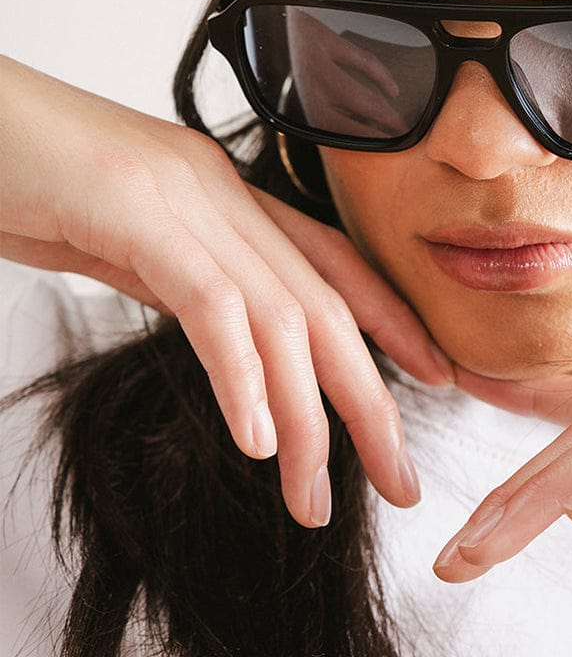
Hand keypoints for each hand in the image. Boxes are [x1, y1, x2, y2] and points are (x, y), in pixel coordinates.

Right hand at [0, 56, 453, 527]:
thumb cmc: (25, 173)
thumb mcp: (118, 235)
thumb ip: (176, 273)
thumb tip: (222, 332)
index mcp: (220, 193)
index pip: (329, 258)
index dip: (391, 319)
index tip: (433, 375)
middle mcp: (218, 190)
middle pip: (323, 301)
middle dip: (370, 399)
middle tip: (399, 477)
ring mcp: (182, 197)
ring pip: (279, 314)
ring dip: (306, 418)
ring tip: (313, 495)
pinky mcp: (134, 210)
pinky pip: (209, 304)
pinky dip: (241, 377)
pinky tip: (256, 439)